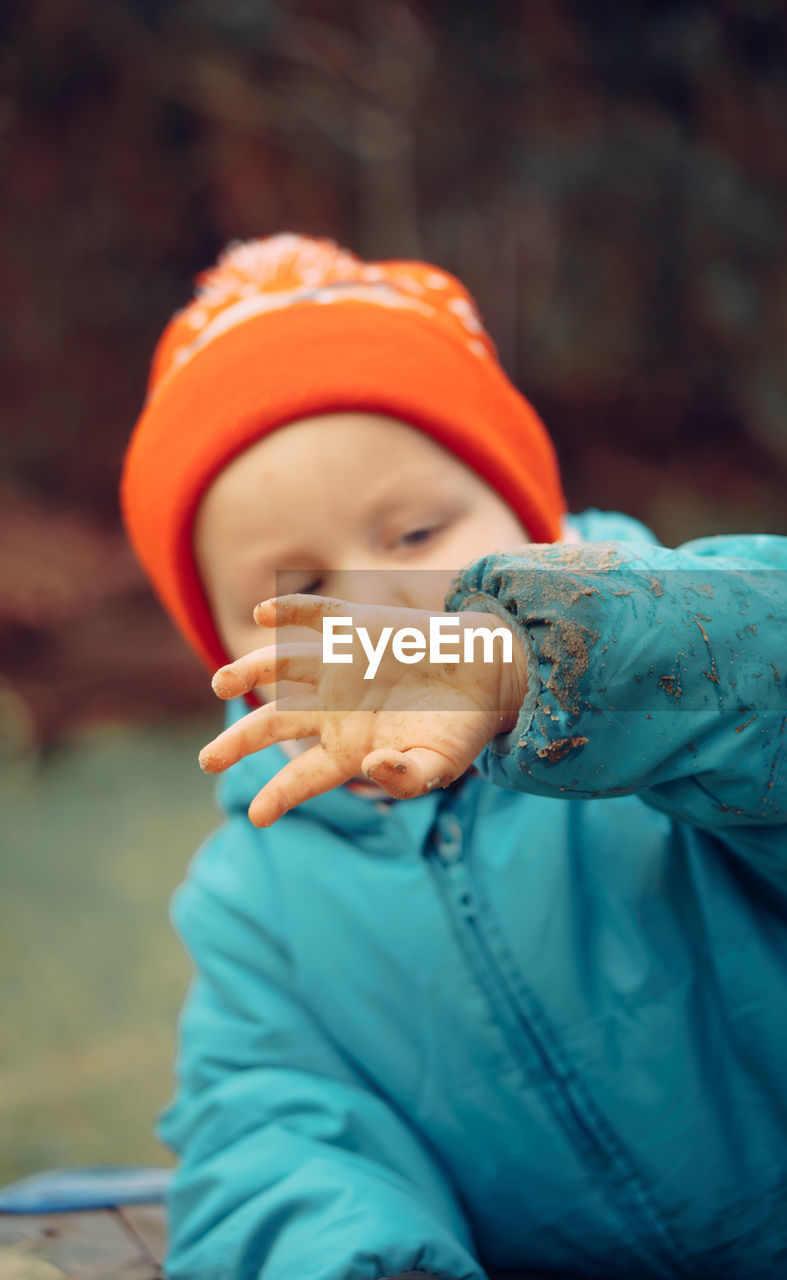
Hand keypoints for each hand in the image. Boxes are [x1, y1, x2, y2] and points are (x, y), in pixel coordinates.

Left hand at [199, 594, 527, 826]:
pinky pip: (316, 613)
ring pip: (281, 666)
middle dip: (238, 743)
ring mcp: (340, 665)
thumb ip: (407, 779)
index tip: (259, 816)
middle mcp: (333, 707)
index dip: (279, 796)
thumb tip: (372, 764)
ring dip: (248, 671)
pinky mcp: (357, 626)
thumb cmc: (459, 729)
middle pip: (274, 724)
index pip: (302, 776)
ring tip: (220, 684)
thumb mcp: (440, 767)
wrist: (486, 672)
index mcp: (348, 748)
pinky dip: (290, 610)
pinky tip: (263, 613)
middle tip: (207, 762)